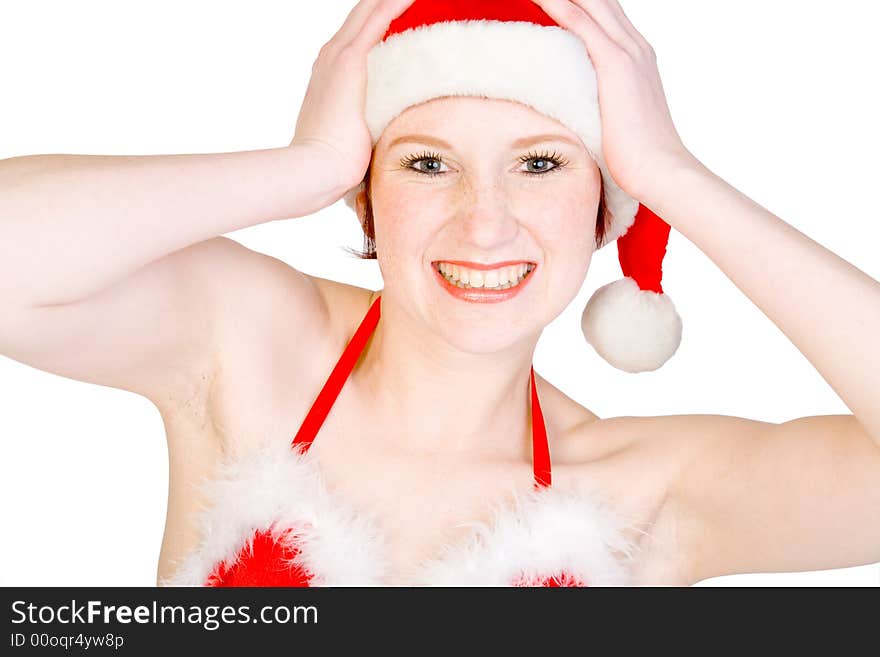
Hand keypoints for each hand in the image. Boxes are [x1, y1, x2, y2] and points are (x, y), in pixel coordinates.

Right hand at [290, 0, 416, 190]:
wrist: (316, 169)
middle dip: (387, 3)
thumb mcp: (354, 139)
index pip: (360, 36)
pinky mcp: (349, 60)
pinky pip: (378, 17)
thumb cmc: (334, 165)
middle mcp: (330, 58)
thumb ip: (368, 131)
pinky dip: (395, 3)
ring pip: (369, 10)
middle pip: (363, 15)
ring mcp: (337, 57)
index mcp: (331, 75)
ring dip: (392, 0)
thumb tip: (382, 149)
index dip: (380, 20)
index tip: (402, 12)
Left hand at [531, 0, 694, 198]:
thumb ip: (602, 106)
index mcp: (638, 57)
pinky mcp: (616, 64)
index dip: (583, 3)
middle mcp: (636, 46)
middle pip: (600, 0)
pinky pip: (580, 21)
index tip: (555, 2)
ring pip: (591, 2)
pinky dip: (557, 4)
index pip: (606, 14)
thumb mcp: (617, 121)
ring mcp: (628, 52)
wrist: (661, 170)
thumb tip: (581, 116)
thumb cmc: (638, 157)